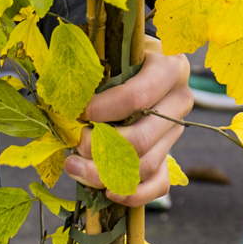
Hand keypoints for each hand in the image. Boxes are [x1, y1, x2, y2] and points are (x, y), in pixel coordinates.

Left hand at [65, 45, 192, 206]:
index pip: (137, 97)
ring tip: (75, 166)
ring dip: (105, 173)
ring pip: (145, 165)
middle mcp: (180, 101)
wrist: (143, 66)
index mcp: (170, 68)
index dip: (104, 109)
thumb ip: (94, 64)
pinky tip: (108, 192)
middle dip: (100, 147)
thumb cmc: (121, 56)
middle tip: (75, 142)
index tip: (78, 112)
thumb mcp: (114, 49)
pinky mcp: (171, 155)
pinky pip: (159, 184)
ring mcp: (176, 132)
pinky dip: (135, 194)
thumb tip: (63, 91)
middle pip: (141, 139)